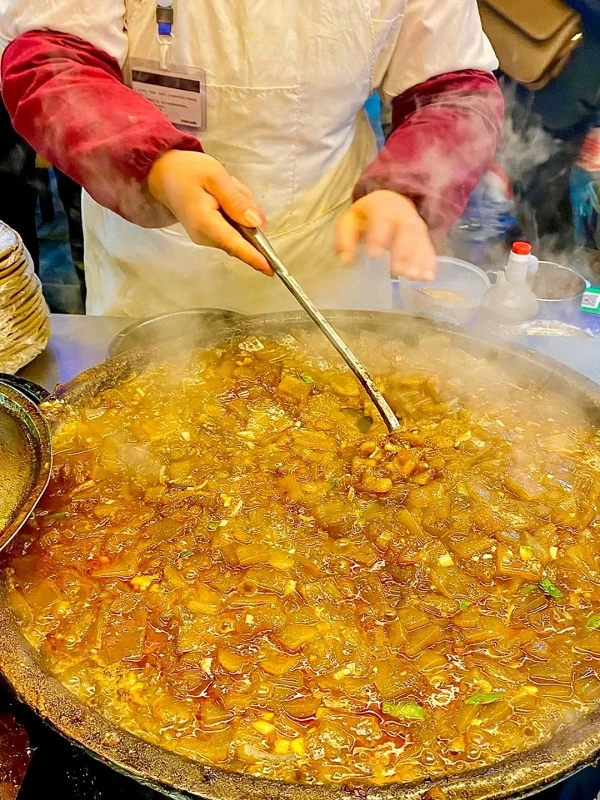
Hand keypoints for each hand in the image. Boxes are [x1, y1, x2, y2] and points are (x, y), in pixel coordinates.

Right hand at [148, 150, 271, 274]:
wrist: (162, 174)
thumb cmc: (187, 171)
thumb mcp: (215, 176)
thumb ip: (237, 200)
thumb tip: (257, 223)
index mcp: (205, 223)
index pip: (235, 244)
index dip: (255, 257)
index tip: (272, 269)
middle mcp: (205, 237)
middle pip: (241, 236)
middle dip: (247, 215)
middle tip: (231, 187)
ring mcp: (206, 238)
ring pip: (239, 231)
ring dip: (239, 210)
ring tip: (224, 188)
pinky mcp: (209, 235)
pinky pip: (232, 228)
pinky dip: (234, 212)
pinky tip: (222, 195)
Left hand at [335, 190, 436, 279]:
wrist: (391, 204)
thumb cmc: (366, 218)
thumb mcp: (350, 222)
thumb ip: (345, 240)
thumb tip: (346, 261)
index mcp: (382, 207)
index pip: (381, 219)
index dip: (379, 236)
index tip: (374, 256)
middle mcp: (403, 214)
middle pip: (407, 230)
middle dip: (404, 251)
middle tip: (398, 271)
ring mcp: (416, 225)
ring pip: (421, 240)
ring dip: (419, 259)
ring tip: (414, 277)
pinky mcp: (424, 237)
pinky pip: (429, 248)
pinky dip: (429, 263)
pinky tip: (428, 277)